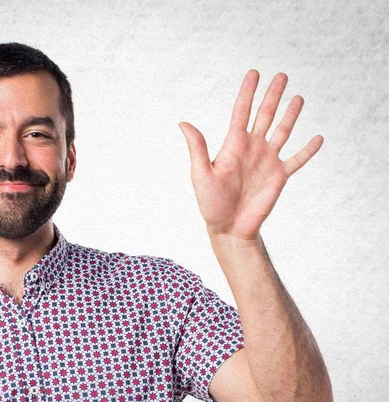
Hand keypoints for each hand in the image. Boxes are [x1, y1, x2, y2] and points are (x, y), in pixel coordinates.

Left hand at [179, 70, 323, 242]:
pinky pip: (298, 160)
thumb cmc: (211, 204)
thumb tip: (183, 123)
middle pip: (265, 115)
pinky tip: (318, 138)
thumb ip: (198, 148)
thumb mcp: (201, 175)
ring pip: (282, 131)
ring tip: (298, 97)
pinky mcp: (279, 176)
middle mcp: (252, 148)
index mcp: (233, 145)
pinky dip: (309, 150)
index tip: (254, 72)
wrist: (229, 228)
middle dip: (273, 95)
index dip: (248, 92)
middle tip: (281, 75)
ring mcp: (267, 161)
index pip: (241, 111)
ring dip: (291, 114)